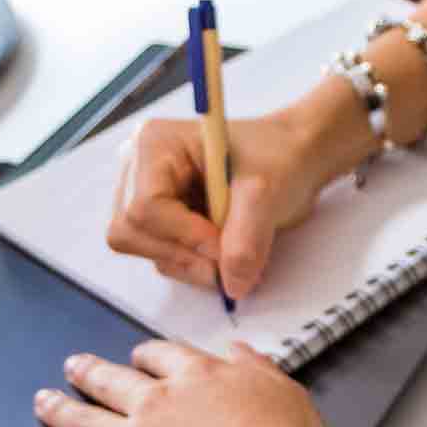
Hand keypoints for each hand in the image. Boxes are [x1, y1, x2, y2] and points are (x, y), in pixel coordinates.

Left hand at [31, 341, 363, 426]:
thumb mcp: (285, 392)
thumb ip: (255, 368)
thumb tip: (240, 349)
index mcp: (195, 376)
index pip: (157, 356)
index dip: (143, 356)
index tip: (136, 358)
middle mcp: (155, 402)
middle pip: (110, 380)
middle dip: (89, 372)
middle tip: (74, 367)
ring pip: (81, 420)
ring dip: (59, 408)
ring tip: (45, 401)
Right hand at [106, 102, 338, 300]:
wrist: (294, 161)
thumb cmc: (277, 156)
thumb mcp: (265, 190)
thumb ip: (246, 236)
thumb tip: (231, 283)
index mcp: (157, 144)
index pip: (146, 206)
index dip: (184, 235)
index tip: (223, 246)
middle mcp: (141, 170)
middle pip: (133, 233)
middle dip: (185, 254)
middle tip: (230, 261)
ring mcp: (149, 199)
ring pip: (150, 252)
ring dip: (195, 265)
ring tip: (238, 254)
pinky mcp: (164, 225)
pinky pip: (167, 260)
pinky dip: (198, 266)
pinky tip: (228, 253)